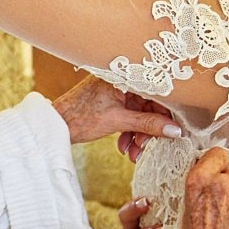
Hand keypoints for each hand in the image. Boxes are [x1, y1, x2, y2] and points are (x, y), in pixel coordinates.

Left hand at [51, 76, 184, 146]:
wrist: (53, 125)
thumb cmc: (79, 117)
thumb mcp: (117, 121)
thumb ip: (148, 124)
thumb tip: (175, 130)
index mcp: (124, 75)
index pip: (158, 91)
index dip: (167, 112)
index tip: (173, 130)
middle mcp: (122, 78)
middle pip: (150, 105)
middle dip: (150, 130)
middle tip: (146, 148)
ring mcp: (117, 90)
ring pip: (140, 113)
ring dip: (139, 134)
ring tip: (134, 153)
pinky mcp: (112, 101)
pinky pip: (129, 116)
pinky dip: (129, 131)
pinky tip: (124, 147)